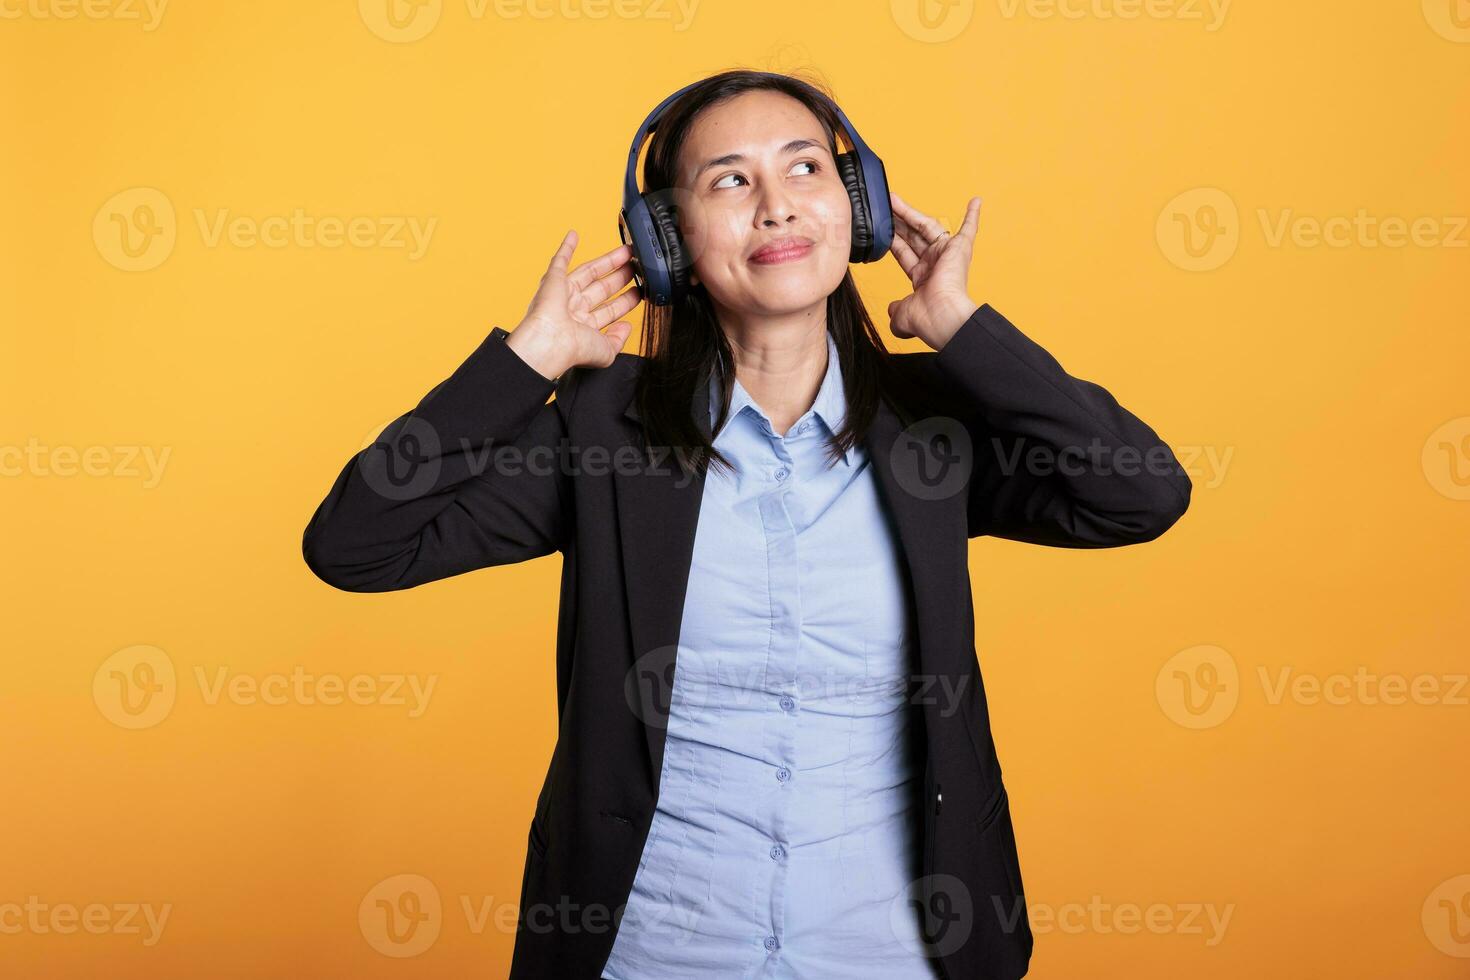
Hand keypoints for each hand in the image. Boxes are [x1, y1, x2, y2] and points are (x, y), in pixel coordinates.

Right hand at [507, 230, 641, 379]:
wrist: (552, 342)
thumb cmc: (573, 350)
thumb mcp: (607, 352)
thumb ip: (619, 340)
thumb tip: (626, 327)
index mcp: (584, 327)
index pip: (610, 310)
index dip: (626, 300)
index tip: (639, 291)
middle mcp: (574, 310)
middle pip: (603, 287)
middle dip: (621, 276)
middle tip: (637, 265)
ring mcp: (564, 294)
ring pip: (590, 272)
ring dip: (608, 261)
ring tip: (626, 251)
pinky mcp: (553, 280)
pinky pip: (560, 260)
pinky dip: (566, 247)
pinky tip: (574, 235)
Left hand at [886, 193, 981, 349]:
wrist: (941, 316)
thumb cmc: (925, 318)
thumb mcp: (900, 314)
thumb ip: (895, 309)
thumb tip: (893, 309)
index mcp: (922, 278)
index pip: (904, 253)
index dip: (893, 240)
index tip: (883, 228)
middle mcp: (935, 264)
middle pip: (912, 236)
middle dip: (897, 222)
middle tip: (884, 207)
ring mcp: (946, 255)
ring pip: (925, 226)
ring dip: (910, 212)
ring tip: (893, 198)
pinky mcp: (959, 248)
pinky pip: (969, 229)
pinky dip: (973, 215)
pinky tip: (975, 201)